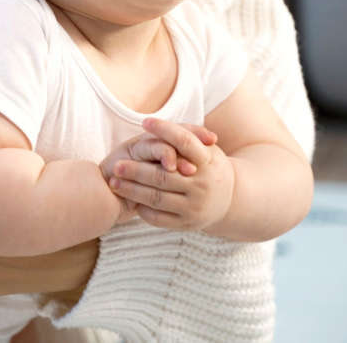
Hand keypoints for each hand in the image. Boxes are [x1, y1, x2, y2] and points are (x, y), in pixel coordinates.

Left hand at [107, 118, 233, 230]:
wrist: (232, 200)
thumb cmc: (209, 166)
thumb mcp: (207, 149)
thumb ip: (186, 135)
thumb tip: (157, 125)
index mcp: (208, 161)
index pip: (184, 141)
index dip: (164, 130)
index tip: (145, 122)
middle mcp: (202, 185)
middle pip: (162, 176)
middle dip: (136, 170)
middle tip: (117, 165)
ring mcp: (194, 207)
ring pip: (156, 198)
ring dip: (132, 190)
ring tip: (114, 183)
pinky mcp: (186, 224)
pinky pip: (158, 218)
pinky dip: (142, 209)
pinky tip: (130, 200)